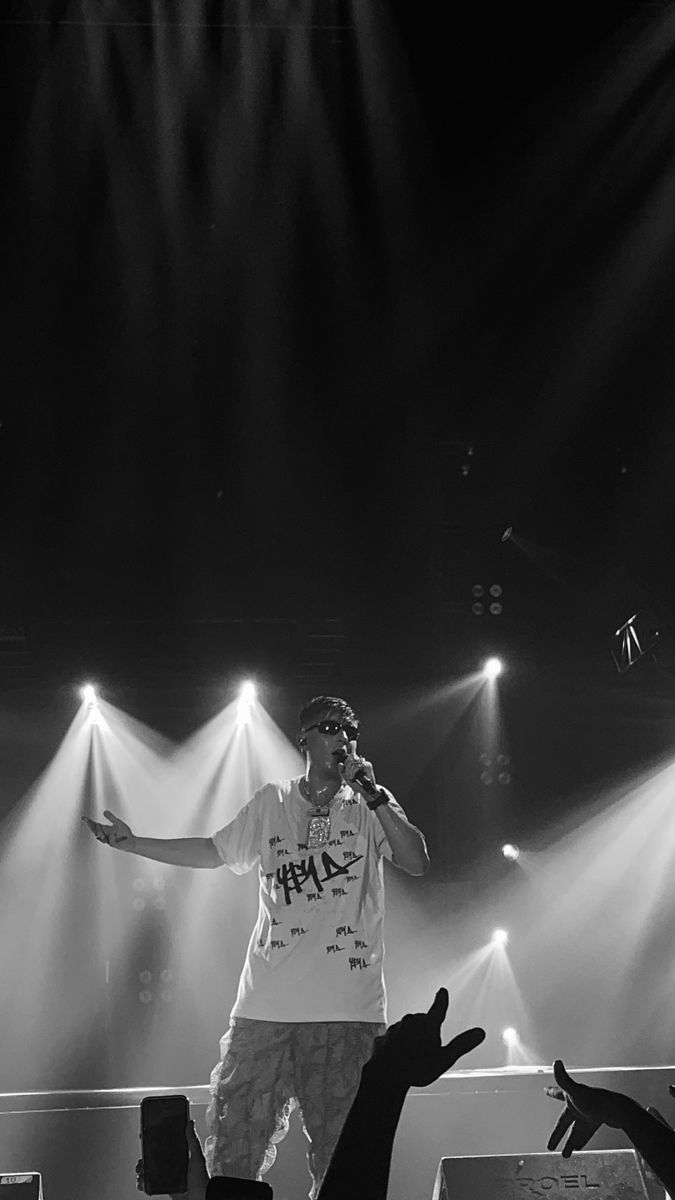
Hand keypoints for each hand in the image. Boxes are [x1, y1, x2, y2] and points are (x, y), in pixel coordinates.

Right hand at [82, 809, 134, 850]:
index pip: (95, 825)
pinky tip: (113, 833)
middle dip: (92, 827)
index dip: (89, 822)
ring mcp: (109, 841)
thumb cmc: (124, 833)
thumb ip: (111, 817)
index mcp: (105, 830)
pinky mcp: (115, 845)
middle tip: (89, 821)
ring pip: (102, 837)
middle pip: (96, 831)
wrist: (132, 842)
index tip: (83, 818)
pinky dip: (112, 837)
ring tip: (98, 825)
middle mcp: (106, 835)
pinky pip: (112, 841)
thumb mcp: (118, 823)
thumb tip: (104, 811)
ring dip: (99, 831)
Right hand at [135, 1122, 208, 1198]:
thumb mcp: (197, 1156)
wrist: (200, 1196)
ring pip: (148, 1170)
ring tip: (141, 1170)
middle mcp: (170, 1164)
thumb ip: (192, 1140)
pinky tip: (142, 1182)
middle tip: (141, 1158)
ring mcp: (166, 1175)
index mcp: (177, 1154)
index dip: (152, 1140)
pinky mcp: (163, 1186)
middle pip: (152, 1157)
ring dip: (141, 1169)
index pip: (162, 1144)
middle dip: (144, 1156)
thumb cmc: (201, 1177)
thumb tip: (190, 1122)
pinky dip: (143, 1183)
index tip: (144, 1136)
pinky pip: (149, 1184)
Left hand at [339, 747, 376, 797]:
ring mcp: (364, 762)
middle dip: (347, 767)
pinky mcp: (368, 765)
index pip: (352, 753)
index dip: (352, 747)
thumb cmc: (357, 784)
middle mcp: (360, 761)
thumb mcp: (346, 777)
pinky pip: (357, 766)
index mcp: (355, 762)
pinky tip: (354, 776)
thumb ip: (342, 771)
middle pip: (351, 757)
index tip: (351, 743)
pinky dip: (354, 772)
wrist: (365, 791)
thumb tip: (340, 764)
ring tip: (351, 778)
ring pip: (353, 761)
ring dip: (350, 771)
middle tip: (348, 775)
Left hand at [368, 987, 484, 1086]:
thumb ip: (462, 1044)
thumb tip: (480, 1032)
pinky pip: (392, 1040)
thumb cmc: (417, 1068)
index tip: (442, 992)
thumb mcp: (445, 1059)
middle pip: (421, 1022)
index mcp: (427, 1024)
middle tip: (427, 1053)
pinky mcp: (383, 1038)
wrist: (385, 1076)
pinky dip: (396, 1046)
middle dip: (425, 1031)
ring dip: (409, 1039)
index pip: (438, 1008)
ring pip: (406, 1030)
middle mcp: (410, 1021)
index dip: (441, 1000)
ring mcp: (394, 1029)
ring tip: (412, 1059)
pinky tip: (397, 1059)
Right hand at [546, 1060, 632, 1156]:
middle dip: (558, 1134)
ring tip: (565, 1154)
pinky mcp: (598, 1121)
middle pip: (565, 1123)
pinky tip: (579, 1148)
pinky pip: (587, 1133)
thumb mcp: (575, 1091)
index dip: (551, 1092)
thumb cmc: (596, 1100)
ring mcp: (588, 1113)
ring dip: (570, 1142)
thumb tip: (556, 1062)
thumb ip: (563, 1078)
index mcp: (572, 1096)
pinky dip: (582, 1140)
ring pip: (576, 1131)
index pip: (558, 1094)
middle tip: (550, 1146)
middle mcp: (579, 1104)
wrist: (617, 1110)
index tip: (545, 1090)